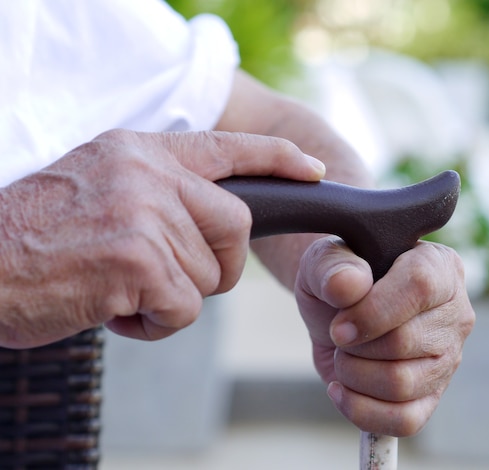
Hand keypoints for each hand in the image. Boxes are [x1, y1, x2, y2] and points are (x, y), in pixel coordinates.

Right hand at [0, 129, 324, 347]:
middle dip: (217, 264)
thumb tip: (208, 226)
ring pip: (206, 276)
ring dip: (172, 297)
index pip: (227, 146)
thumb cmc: (32, 236)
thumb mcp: (99, 187)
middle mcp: (146, 176)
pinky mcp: (137, 262)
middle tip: (175, 278)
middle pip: (234, 227)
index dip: (275, 159)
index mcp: (139, 152)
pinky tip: (112, 311)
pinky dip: (155, 323)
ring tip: (119, 291)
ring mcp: (143, 216)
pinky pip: (183, 308)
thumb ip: (157, 193)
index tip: (309, 170)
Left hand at [295, 238, 474, 436]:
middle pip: (404, 342)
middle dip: (354, 345)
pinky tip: (340, 389)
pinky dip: (361, 411)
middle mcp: (454, 313)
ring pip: (402, 385)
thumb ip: (333, 265)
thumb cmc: (339, 277)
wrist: (335, 308)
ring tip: (343, 355)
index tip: (338, 324)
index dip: (372, 311)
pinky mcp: (432, 395)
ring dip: (353, 375)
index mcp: (438, 267)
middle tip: (338, 334)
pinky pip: (405, 421)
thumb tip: (349, 286)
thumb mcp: (325, 258)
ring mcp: (448, 358)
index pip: (418, 287)